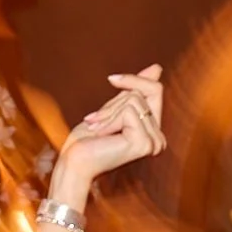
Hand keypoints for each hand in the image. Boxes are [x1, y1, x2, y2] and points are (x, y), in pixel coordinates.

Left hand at [55, 64, 164, 193]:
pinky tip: (100, 135)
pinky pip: (129, 111)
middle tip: (95, 121)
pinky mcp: (144, 143)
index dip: (133, 79)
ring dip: (108, 112)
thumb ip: (135, 92)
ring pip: (134, 100)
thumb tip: (157, 68)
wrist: (73, 163)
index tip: (111, 79)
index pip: (155, 89)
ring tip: (96, 129)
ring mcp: (153, 143)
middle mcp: (158, 139)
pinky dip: (109, 119)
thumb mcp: (113, 109)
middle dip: (115, 102)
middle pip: (144, 92)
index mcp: (153, 132)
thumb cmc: (87, 141)